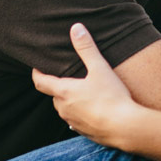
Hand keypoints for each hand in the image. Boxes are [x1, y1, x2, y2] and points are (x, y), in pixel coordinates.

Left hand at [32, 23, 138, 146]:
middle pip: (54, 94)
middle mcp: (63, 108)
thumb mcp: (100, 68)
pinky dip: (81, 112)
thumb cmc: (111, 97)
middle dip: (59, 85)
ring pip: (65, 108)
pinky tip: (94, 109)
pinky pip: (77, 120)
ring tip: (83, 91)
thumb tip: (76, 28)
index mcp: (63, 92)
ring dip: (71, 100)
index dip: (37, 73)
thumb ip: (87, 48)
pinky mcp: (83, 131)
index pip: (40, 82)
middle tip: (68, 75)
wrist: (124, 127)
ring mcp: (72, 121)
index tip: (37, 66)